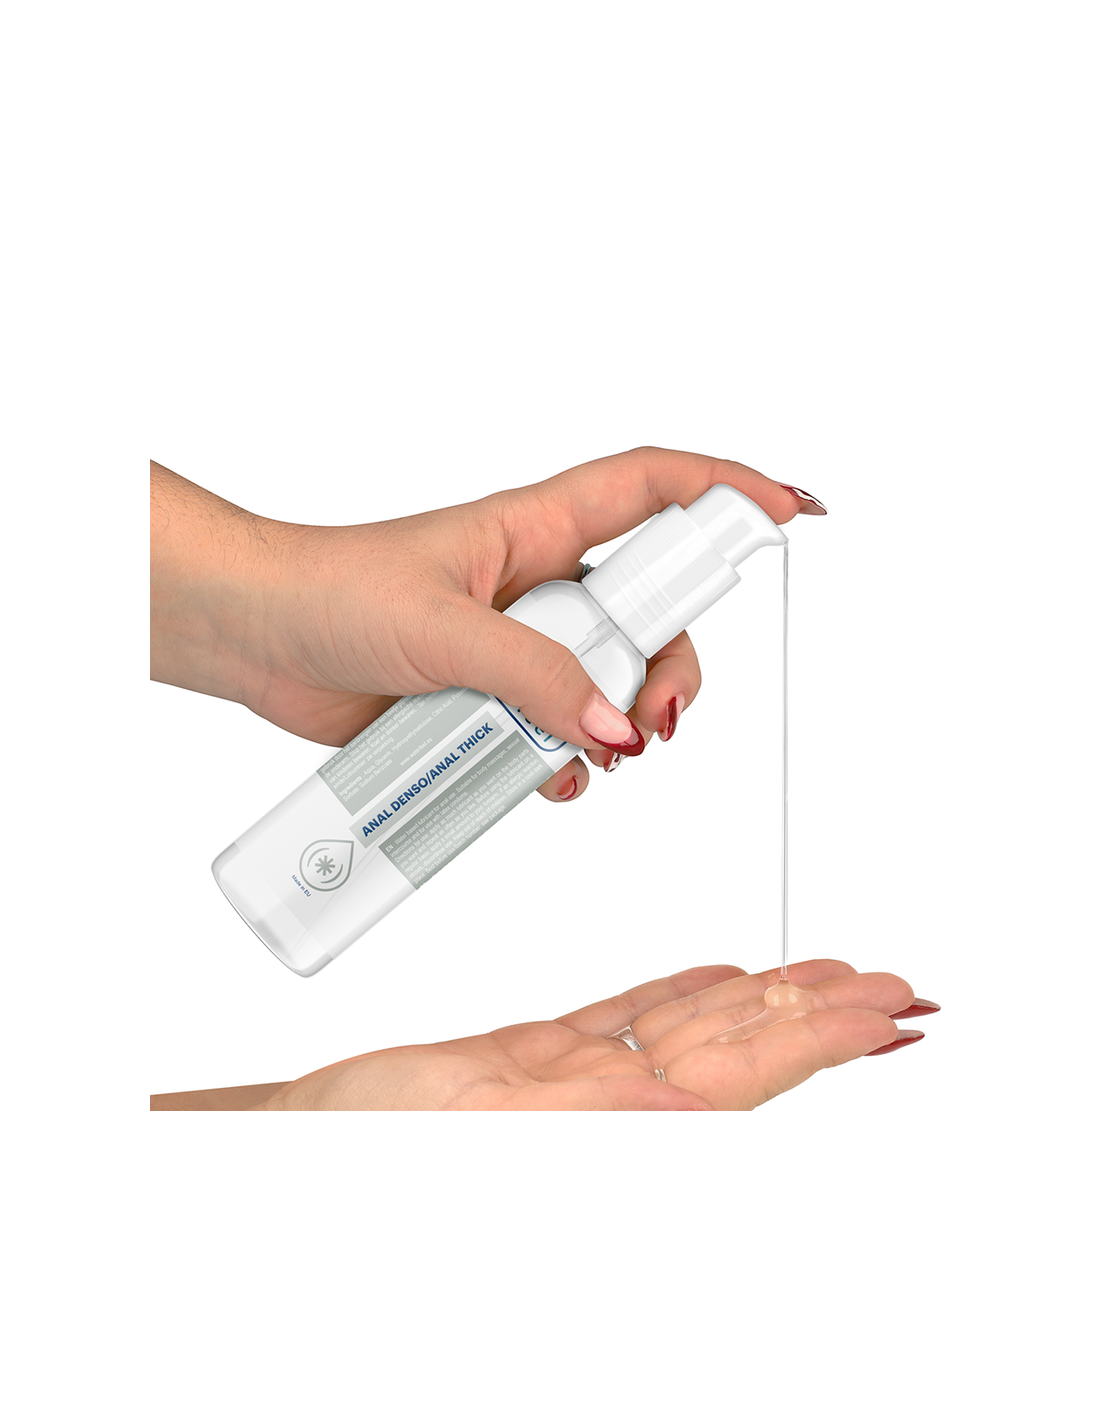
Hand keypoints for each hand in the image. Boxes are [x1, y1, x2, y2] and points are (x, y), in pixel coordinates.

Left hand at [151, 448, 825, 801]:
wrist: (255, 641)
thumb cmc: (330, 593)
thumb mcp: (441, 627)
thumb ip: (532, 675)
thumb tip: (609, 723)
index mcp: (537, 530)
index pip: (653, 489)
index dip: (727, 489)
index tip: (792, 512)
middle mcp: (540, 586)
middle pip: (651, 616)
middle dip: (673, 665)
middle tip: (656, 716)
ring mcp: (519, 649)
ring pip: (611, 684)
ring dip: (618, 725)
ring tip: (595, 755)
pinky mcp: (489, 705)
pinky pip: (558, 737)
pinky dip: (566, 765)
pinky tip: (550, 779)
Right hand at [255, 961, 935, 1110]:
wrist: (305, 1136)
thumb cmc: (369, 1142)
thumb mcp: (481, 1126)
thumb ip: (595, 1115)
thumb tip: (689, 1110)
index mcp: (606, 1128)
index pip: (738, 1079)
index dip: (816, 1044)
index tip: (885, 1019)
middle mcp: (605, 1107)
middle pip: (732, 1048)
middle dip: (815, 1013)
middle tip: (891, 985)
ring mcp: (572, 1078)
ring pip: (689, 1025)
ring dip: (763, 997)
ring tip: (829, 972)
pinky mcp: (534, 1056)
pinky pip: (625, 1015)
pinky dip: (679, 991)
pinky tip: (719, 978)